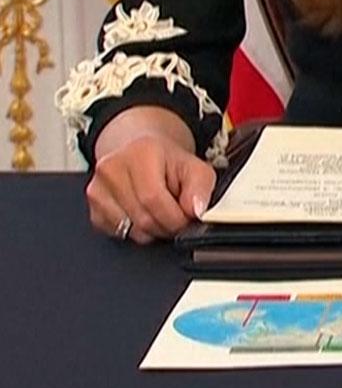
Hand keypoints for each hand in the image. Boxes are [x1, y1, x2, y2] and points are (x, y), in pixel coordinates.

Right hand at [86, 106, 214, 243]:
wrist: (141, 154)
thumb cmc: (166, 161)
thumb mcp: (194, 166)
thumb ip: (201, 187)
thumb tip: (196, 210)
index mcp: (140, 153)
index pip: (154, 199)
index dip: (175, 217)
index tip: (187, 219)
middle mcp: (112, 168)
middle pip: (142, 217)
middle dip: (167, 226)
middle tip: (178, 218)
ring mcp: (97, 189)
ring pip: (131, 230)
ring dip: (153, 231)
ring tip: (161, 212)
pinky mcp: (92, 208)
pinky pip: (119, 234)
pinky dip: (136, 231)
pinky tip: (144, 214)